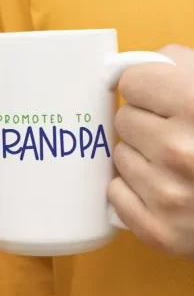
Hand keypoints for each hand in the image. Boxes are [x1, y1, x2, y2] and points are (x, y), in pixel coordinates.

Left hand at [108, 44, 193, 255]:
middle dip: (144, 124)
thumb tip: (126, 64)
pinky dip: (134, 190)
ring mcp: (168, 195)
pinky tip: (163, 190)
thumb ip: (175, 64)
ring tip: (175, 165)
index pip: (131, 82)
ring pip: (118, 155)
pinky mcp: (159, 231)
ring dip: (140, 157)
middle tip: (174, 136)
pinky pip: (115, 192)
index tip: (160, 98)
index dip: (148, 88)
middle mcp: (180, 152)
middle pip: (123, 119)